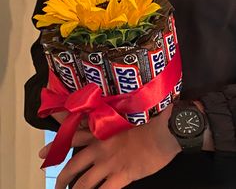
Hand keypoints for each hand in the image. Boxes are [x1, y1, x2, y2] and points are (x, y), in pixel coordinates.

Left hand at [49, 104, 180, 188]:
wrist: (164, 129)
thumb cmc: (148, 119)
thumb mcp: (126, 115)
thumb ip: (113, 120)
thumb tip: (106, 122)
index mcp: (101, 131)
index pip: (73, 136)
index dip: (56, 145)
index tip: (42, 153)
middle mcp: (100, 147)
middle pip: (74, 164)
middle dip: (62, 178)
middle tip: (55, 186)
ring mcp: (110, 162)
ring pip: (84, 183)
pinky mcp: (122, 175)